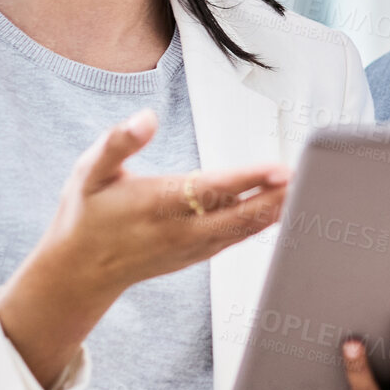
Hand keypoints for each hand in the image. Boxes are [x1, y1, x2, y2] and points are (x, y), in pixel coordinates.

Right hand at [0, 109, 289, 387]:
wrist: (79, 272)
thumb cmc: (85, 213)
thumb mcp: (89, 172)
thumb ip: (117, 142)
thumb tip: (146, 118)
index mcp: (155, 204)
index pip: (210, 190)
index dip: (247, 181)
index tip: (279, 170)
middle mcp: (179, 231)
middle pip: (238, 216)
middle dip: (277, 199)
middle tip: (311, 179)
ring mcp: (191, 247)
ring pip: (243, 230)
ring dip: (277, 212)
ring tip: (308, 190)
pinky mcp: (197, 255)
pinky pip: (237, 239)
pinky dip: (263, 225)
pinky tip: (286, 209)